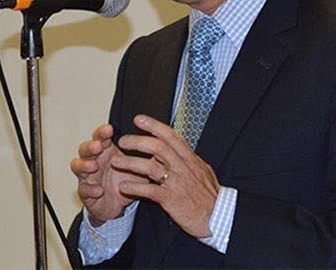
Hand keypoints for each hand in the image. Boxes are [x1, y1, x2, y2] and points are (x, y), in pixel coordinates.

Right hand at [70, 124, 146, 225]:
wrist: (118, 206)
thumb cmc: (126, 181)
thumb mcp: (140, 167)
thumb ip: (149, 155)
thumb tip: (166, 142)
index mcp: (107, 151)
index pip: (101, 137)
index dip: (103, 132)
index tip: (109, 129)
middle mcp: (95, 160)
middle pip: (85, 148)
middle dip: (90, 146)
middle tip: (98, 146)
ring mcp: (88, 176)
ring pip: (78, 166)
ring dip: (84, 165)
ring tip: (93, 166)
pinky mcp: (86, 193)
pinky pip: (83, 189)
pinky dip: (89, 189)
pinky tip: (98, 190)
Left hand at [114, 115, 219, 237]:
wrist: (218, 216)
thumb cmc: (210, 195)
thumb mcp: (202, 170)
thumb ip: (188, 158)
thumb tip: (178, 148)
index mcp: (189, 158)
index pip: (170, 136)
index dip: (154, 125)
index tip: (139, 119)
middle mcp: (182, 167)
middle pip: (158, 147)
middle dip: (138, 141)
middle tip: (123, 140)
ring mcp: (177, 182)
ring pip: (151, 167)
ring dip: (131, 163)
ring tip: (117, 162)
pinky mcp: (172, 199)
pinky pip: (150, 191)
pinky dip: (136, 187)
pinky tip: (124, 186)